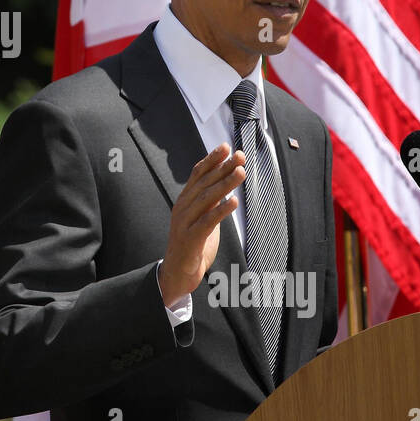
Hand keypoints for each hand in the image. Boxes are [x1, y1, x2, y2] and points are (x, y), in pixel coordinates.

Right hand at [158, 143, 244, 306]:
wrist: (178, 274)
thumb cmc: (193, 245)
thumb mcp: (202, 218)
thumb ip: (210, 202)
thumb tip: (226, 184)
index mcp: (185, 200)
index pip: (197, 174)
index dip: (212, 159)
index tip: (226, 146)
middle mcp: (182, 207)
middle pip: (204, 182)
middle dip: (223, 167)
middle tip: (240, 156)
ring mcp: (185, 222)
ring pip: (207, 199)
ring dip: (225, 184)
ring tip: (241, 172)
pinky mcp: (190, 239)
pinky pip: (207, 222)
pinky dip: (221, 211)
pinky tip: (234, 203)